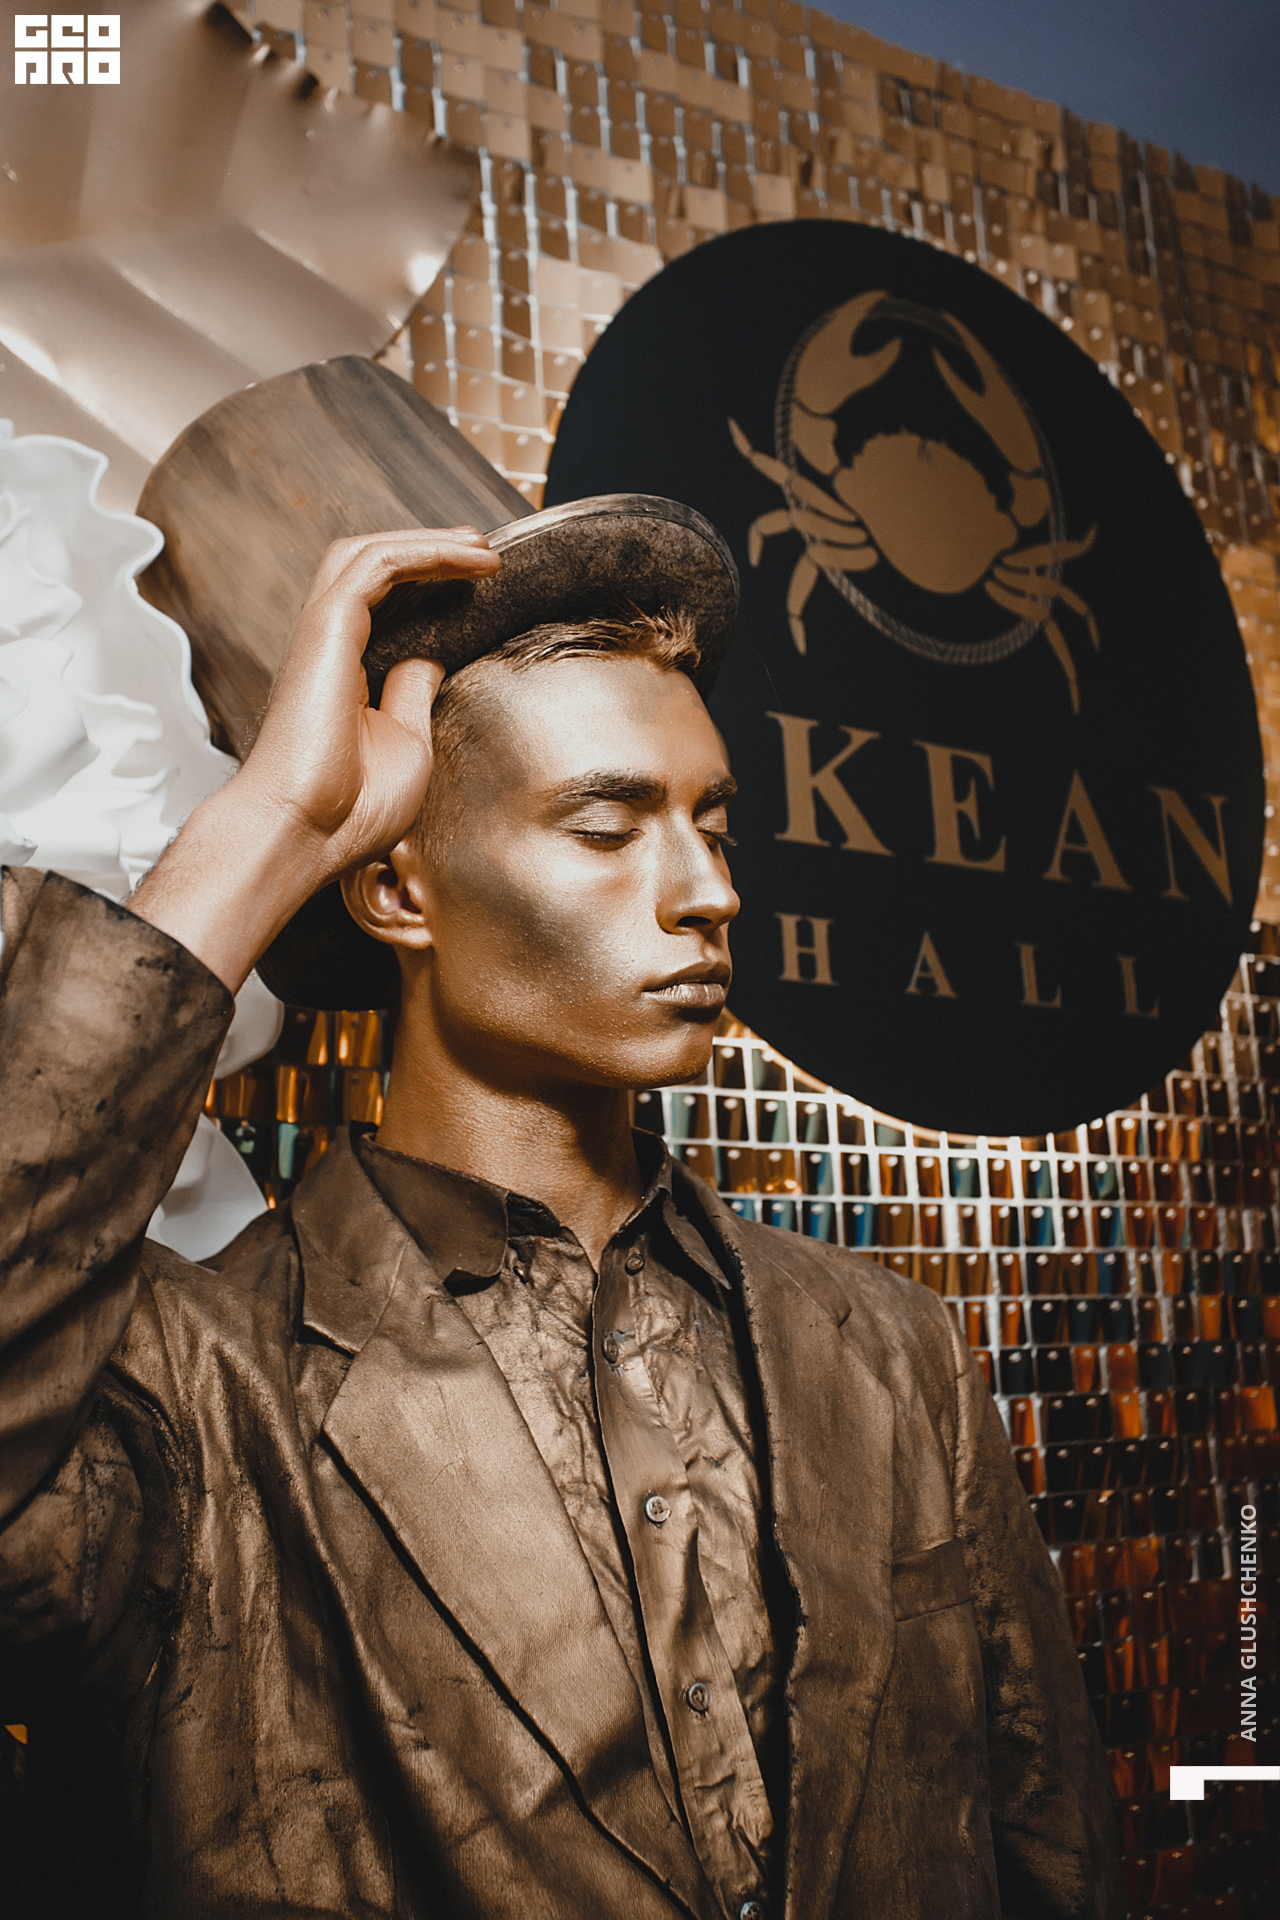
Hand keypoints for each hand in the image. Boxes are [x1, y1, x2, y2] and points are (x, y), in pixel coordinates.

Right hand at [131, 527, 498, 991]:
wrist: (303, 834)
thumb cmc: (347, 811)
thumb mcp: (406, 745)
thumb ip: (412, 695)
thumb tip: (426, 662)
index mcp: (342, 675)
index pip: (380, 605)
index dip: (425, 585)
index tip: (475, 584)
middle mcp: (327, 649)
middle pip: (367, 567)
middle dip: (424, 549)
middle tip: (479, 551)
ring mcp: (323, 636)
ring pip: (368, 555)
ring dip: (427, 542)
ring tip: (479, 545)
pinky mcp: (327, 630)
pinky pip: (377, 567)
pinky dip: (423, 553)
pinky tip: (467, 557)